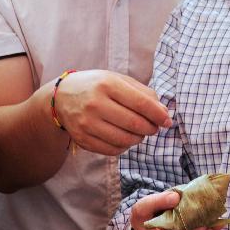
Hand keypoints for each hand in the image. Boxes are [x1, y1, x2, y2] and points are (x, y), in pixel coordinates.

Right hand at [52, 70, 171, 155]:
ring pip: (125, 140)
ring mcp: (87, 123)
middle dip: (151, 128)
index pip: (141, 103)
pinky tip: (124, 138)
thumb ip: (143, 93)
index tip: (167, 121)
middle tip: (153, 127)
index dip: (158, 115)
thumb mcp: (117, 79)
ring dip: (138, 139)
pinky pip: (112, 150)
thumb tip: (163, 113)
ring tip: (139, 132)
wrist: (61, 97)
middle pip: (135, 124)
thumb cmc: (96, 86)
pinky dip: (124, 147)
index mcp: (107, 84)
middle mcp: (95, 104)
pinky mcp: (82, 139)